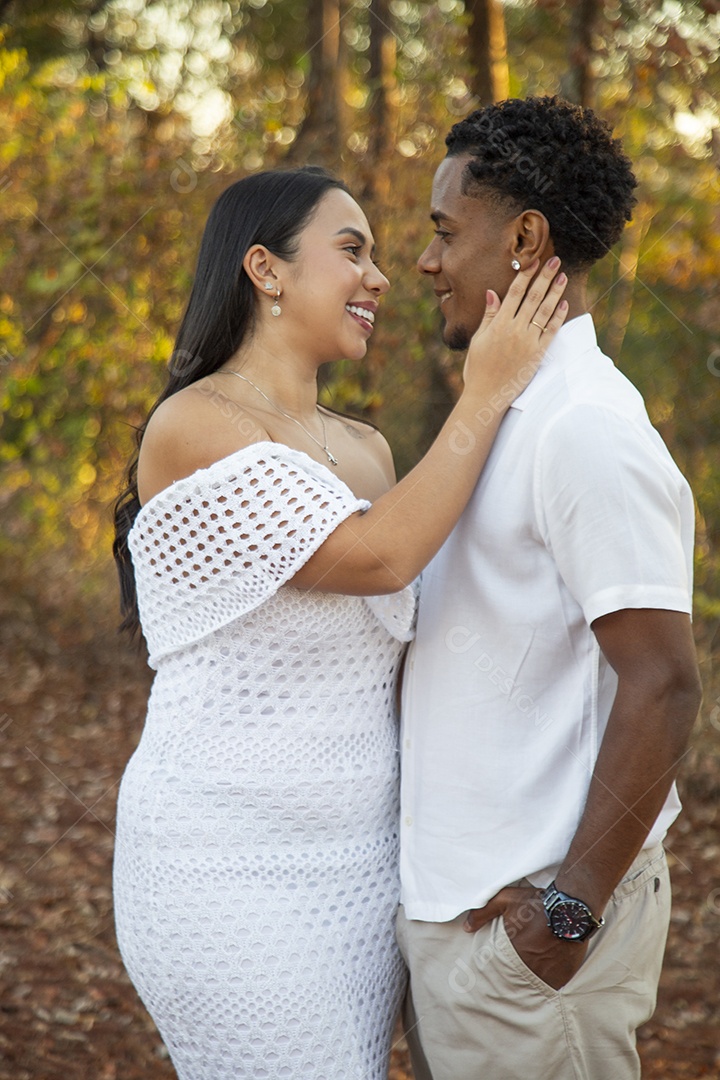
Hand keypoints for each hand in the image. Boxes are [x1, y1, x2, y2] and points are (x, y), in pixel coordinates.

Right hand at [462, 256, 567, 403]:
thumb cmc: (478, 368)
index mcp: (499, 324)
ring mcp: (528, 342)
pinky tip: (563, 304)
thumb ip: (489, 315)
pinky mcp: (537, 355)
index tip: (533, 261)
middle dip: (545, 277)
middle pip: (533, 297)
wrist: (487, 396)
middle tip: (555, 260)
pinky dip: (558, 317)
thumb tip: (492, 292)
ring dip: (555, 292)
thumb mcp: (478, 339)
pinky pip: (550, 332)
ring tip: (563, 276)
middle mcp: (515, 330)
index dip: (525, 276)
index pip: (514, 293)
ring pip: (544, 311)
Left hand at [463, 885, 587, 990]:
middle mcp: (529, 968)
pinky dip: (550, 978)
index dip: (501, 966)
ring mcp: (548, 974)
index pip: (500, 969)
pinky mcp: (564, 976)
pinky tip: (550, 967)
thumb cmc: (538, 904)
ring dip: (534, 975)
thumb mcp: (506, 900)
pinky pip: (553, 983)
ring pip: (536, 981)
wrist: (571, 909)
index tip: (502, 963)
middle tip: (521, 962)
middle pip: (518, 976)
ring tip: (536, 965)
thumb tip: (466, 927)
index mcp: (513, 953)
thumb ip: (483, 913)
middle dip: (517, 971)